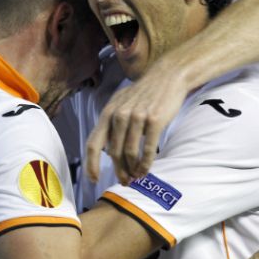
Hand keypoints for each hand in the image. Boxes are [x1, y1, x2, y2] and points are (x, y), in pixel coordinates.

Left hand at [85, 63, 187, 184]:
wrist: (167, 76)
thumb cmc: (143, 94)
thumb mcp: (120, 103)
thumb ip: (111, 124)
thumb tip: (105, 150)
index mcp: (107, 113)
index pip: (93, 143)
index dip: (91, 164)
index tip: (94, 179)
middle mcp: (119, 115)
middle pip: (113, 153)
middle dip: (118, 171)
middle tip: (125, 181)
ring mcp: (136, 117)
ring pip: (129, 153)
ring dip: (132, 169)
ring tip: (136, 177)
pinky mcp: (154, 120)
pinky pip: (147, 149)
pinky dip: (145, 164)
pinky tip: (145, 170)